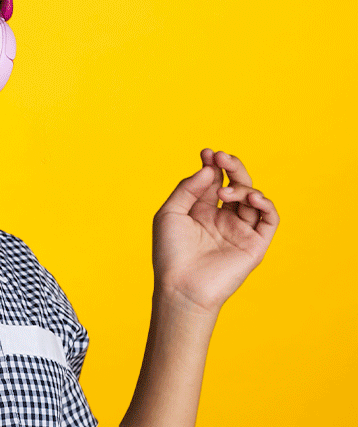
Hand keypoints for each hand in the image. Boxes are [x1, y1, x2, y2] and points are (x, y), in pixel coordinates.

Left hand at [152, 149, 279, 314]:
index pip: (214, 180)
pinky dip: (265, 204)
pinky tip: (251, 197)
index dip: (213, 164)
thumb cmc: (170, 253)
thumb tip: (209, 168)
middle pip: (236, 184)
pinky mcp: (255, 244)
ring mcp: (240, 230)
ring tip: (225, 192)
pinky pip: (270, 219)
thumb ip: (188, 188)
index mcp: (201, 210)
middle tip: (221, 157)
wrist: (181, 287)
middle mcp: (222, 218)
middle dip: (231, 167)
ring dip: (243, 186)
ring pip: (253, 197)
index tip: (207, 152)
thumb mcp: (170, 213)